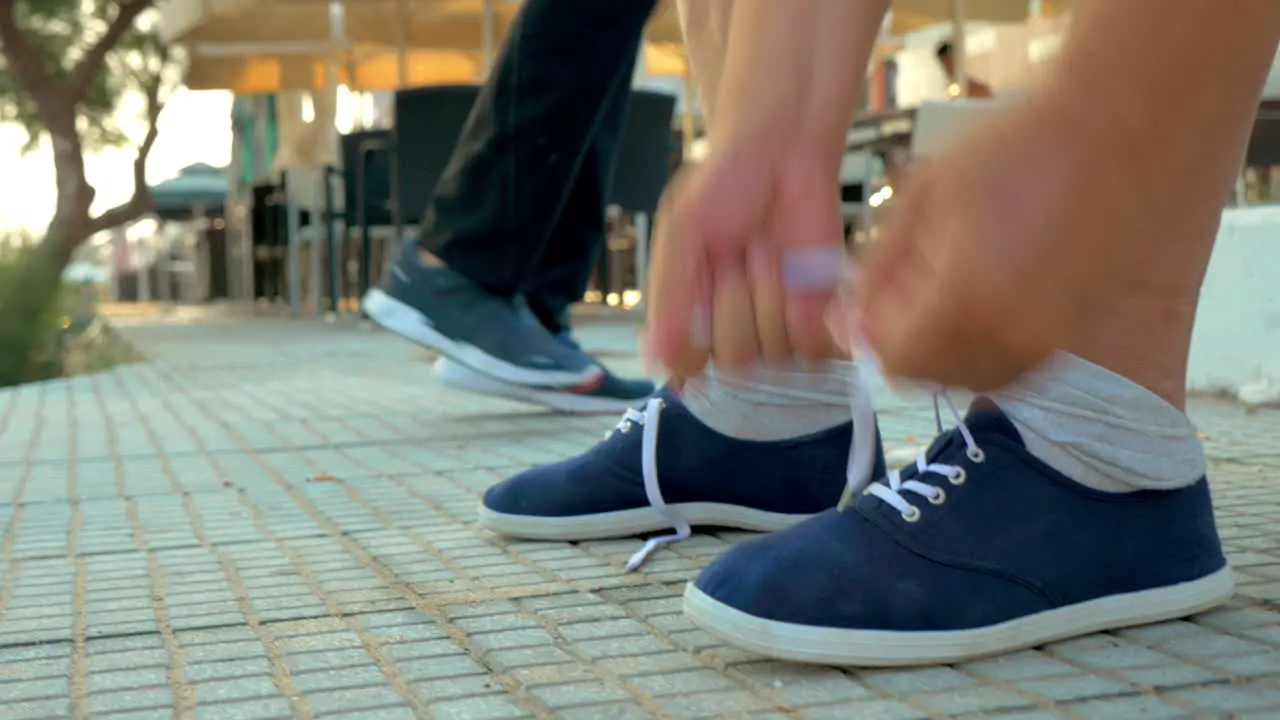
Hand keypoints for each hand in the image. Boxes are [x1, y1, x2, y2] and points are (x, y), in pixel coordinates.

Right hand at [645, 141, 845, 382]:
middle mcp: (731, 326)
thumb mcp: (682, 231)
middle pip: (736, 360)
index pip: (691, 362)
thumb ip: (670, 295)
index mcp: (689, 312)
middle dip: (738, 304)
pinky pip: (815, 347)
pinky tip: (796, 270)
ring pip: (775, 353)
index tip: (703, 286)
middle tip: (738, 256)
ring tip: (767, 253)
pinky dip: (809, 314)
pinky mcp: (819, 317)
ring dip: (773, 298)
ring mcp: (776, 324)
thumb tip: (654, 362)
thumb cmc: (724, 183)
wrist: (784, 150)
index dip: (699, 335)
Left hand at [848, 97, 1121, 391]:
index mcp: (966, 300)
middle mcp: (1012, 336)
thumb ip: (881, 266)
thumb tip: (851, 317)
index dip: (871, 337)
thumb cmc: (1014, 149)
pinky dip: (987, 346)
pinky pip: (1013, 366)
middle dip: (907, 342)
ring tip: (952, 284)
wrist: (1118, 132)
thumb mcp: (924, 197)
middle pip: (932, 377)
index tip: (863, 306)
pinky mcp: (1076, 334)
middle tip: (908, 289)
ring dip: (946, 349)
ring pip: (973, 377)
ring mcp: (1050, 342)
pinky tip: (989, 295)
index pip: (894, 361)